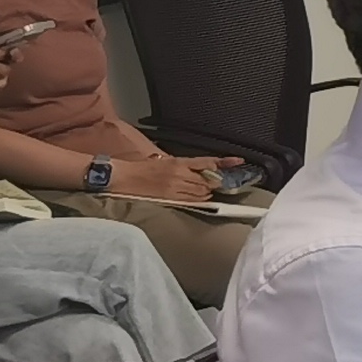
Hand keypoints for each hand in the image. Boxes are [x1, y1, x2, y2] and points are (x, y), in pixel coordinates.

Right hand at [106, 154, 232, 200]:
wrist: (122, 177)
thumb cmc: (140, 168)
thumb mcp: (164, 160)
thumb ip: (183, 165)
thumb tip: (199, 170)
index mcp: (178, 162)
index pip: (207, 162)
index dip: (224, 163)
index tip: (238, 161)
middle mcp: (179, 174)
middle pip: (208, 180)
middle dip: (215, 182)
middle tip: (218, 182)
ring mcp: (175, 187)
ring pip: (201, 192)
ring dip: (207, 192)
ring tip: (206, 191)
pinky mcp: (169, 198)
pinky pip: (191, 201)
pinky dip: (198, 200)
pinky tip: (199, 198)